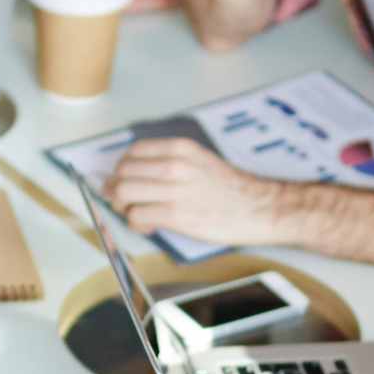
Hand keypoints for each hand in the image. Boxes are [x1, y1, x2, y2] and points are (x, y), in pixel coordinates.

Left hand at [104, 138, 286, 245]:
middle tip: (120, 199)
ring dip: (121, 206)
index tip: (123, 178)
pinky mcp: (175, 214)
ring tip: (133, 213)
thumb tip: (141, 172)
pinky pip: (136, 216)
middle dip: (116, 188)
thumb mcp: (201, 160)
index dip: (122, 167)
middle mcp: (175, 165)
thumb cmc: (232, 189)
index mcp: (181, 149)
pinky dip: (135, 223)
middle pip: (124, 172)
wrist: (257, 208)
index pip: (134, 151)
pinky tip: (147, 225)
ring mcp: (174, 190)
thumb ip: (172, 161)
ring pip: (124, 193)